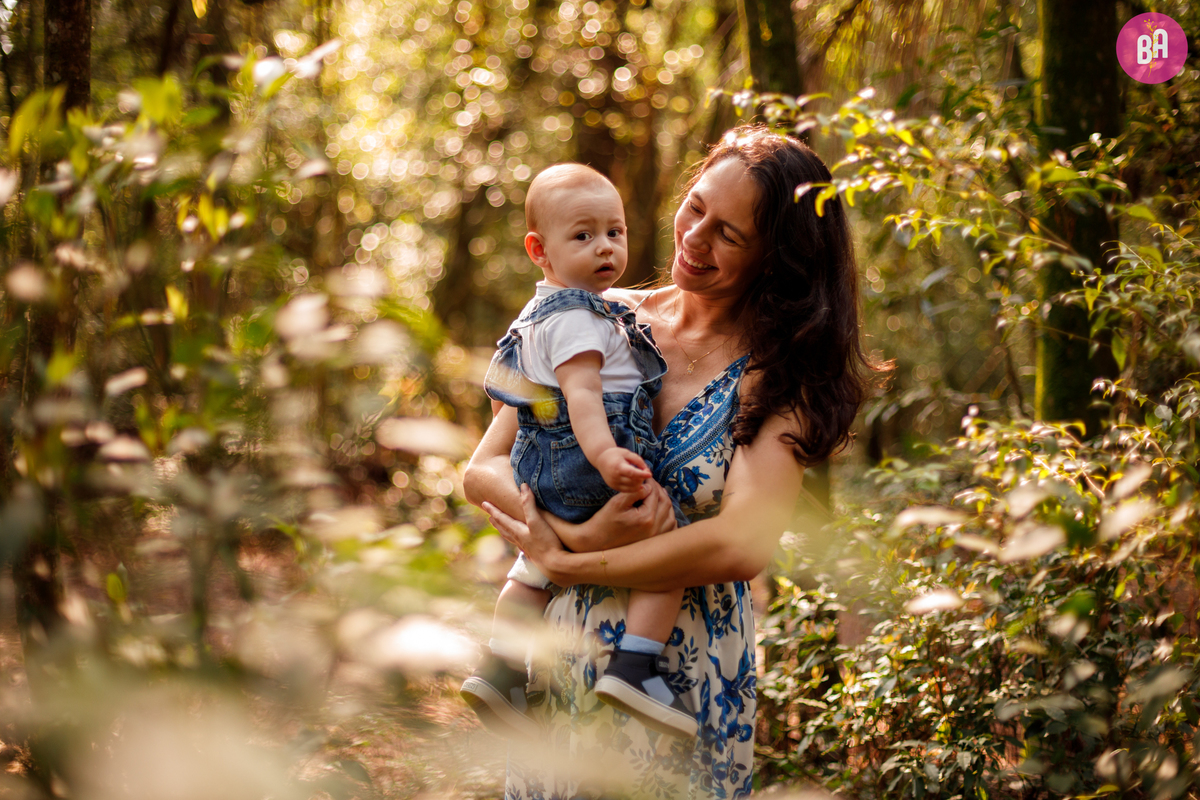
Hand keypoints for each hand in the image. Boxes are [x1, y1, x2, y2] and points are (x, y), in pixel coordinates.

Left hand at [484, 485, 569, 583]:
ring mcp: (526, 547)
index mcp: (517, 530)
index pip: (501, 518)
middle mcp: (518, 539)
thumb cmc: (546, 542)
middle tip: (489, 516)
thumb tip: (523, 486)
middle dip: (496, 520)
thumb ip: (529, 504)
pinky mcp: (533, 553)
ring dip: (504, 530)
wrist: (555, 565)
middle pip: (503, 528)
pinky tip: (520, 543)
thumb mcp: (537, 520)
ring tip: (500, 528)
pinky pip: (519, 544)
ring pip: (510, 537)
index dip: (493, 509)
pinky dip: (515, 540)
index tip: (484, 503)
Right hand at [557, 478, 675, 552]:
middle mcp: (654, 529)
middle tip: (651, 484)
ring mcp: (655, 537)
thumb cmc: (604, 521)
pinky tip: (663, 513)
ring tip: (657, 496)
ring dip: (666, 504)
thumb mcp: (617, 503)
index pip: (654, 494)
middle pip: (665, 504)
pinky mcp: (653, 542)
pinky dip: (669, 519)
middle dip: (659, 491)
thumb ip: (635, 492)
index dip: (651, 483)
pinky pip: (669, 530)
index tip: (646, 478)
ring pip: (671, 516)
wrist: (597, 542)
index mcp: (646, 518)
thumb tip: (648, 486)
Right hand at [595, 447, 651, 492]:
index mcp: (618, 466)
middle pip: (633, 482)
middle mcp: (615, 477)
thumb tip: (647, 471)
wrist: (601, 459)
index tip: (650, 474)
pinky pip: (628, 490)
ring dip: (639, 483)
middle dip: (642, 478)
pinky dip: (634, 487)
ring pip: (632, 488)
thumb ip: (638, 461)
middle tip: (644, 471)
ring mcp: (614, 484)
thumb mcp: (627, 453)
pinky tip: (635, 480)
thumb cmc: (616, 454)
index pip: (632, 473)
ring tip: (639, 475)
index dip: (642, 474)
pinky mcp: (614, 487)